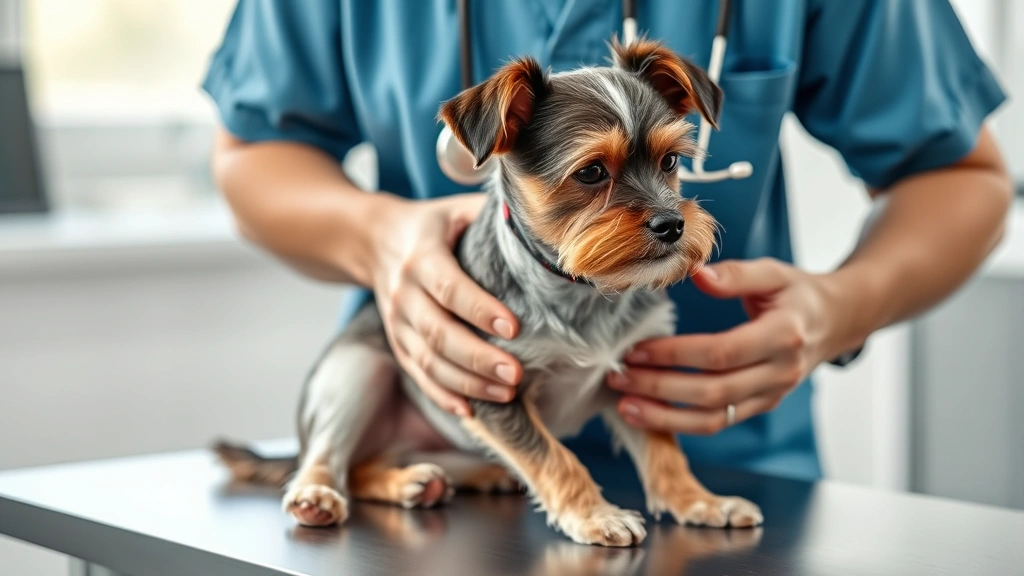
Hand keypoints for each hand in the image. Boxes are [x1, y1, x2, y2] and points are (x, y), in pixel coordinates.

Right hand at [371, 193, 521, 416]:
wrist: (374, 240)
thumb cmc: (434, 225)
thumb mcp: (458, 209)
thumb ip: (494, 218)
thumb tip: (548, 228)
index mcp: (422, 256)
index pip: (450, 287)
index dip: (480, 310)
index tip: (514, 328)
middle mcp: (404, 291)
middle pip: (438, 332)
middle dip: (478, 358)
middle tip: (516, 375)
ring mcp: (396, 322)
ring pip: (428, 360)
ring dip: (467, 382)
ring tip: (507, 394)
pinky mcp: (397, 342)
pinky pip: (418, 374)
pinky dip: (442, 395)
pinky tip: (471, 410)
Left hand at [608, 258, 860, 433]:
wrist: (835, 322)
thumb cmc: (797, 294)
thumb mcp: (774, 272)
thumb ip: (736, 274)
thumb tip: (698, 275)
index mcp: (783, 335)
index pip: (722, 353)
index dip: (675, 355)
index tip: (637, 349)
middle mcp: (779, 373)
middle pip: (713, 392)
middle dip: (660, 388)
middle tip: (618, 377)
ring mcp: (770, 396)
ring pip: (714, 419)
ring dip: (664, 417)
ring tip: (624, 406)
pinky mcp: (759, 407)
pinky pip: (718, 424)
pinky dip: (680, 423)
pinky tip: (648, 413)